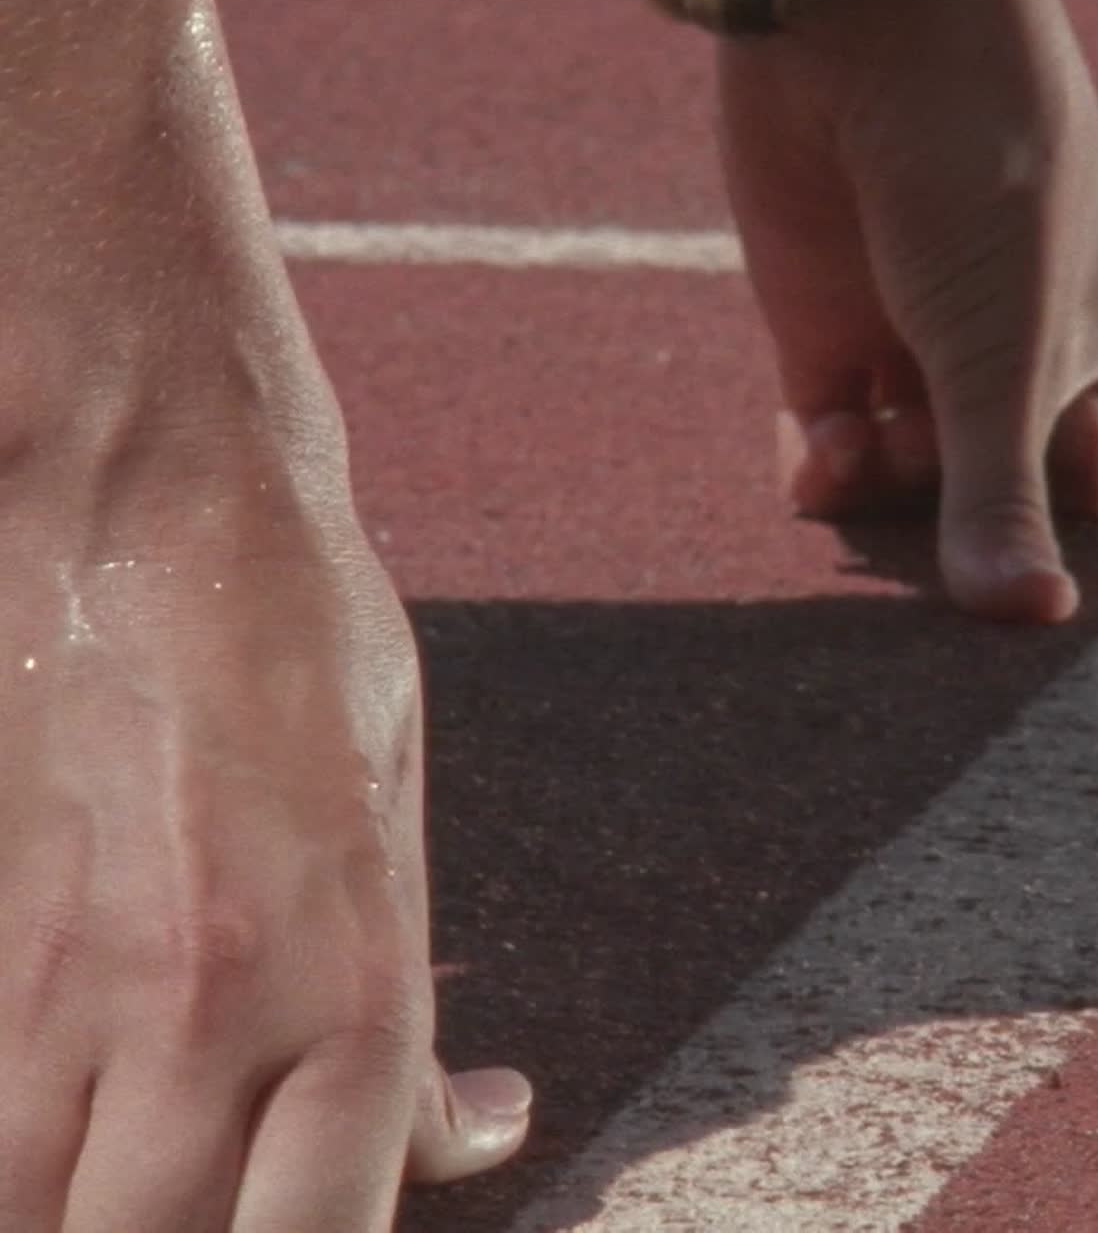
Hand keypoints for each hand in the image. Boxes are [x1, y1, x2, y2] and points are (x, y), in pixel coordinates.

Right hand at [0, 464, 528, 1230]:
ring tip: (153, 1179)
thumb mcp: (407, 823)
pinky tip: (71, 1138)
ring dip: (98, 1221)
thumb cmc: (312, 650)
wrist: (158, 509)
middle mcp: (210, 1008)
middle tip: (230, 1200)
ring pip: (40, 1222)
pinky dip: (27, 1168)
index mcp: (354, 978)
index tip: (318, 1231)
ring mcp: (68, 985)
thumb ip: (418, 1011)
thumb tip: (480, 1132)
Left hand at [716, 0, 1097, 619]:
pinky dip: (823, 460)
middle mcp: (1026, 346)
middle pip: (1002, 481)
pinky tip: (823, 450)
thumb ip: (1002, 496)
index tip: (1050, 472)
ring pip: (909, 470)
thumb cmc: (985, 183)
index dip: (1087, 509)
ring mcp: (923, 340)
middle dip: (967, 504)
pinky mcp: (832, 332)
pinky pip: (831, 436)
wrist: (863, 40)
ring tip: (872, 448)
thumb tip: (1027, 618)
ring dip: (888, 487)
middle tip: (941, 483)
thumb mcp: (1007, 357)